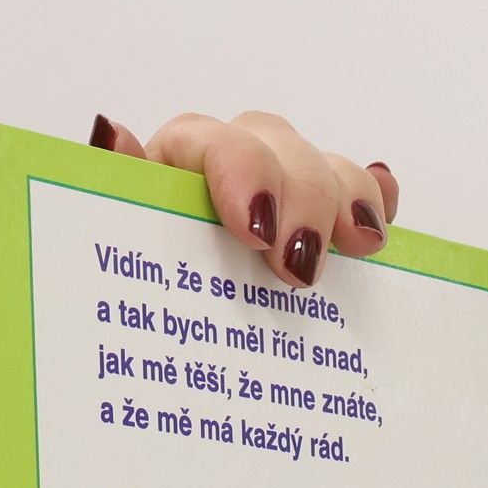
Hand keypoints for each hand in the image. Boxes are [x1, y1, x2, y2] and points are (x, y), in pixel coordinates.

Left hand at [90, 110, 397, 290]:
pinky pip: (355, 195)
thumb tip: (110, 130)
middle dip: (302, 198)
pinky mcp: (315, 225)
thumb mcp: (106, 243)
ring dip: (348, 199)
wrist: (150, 358)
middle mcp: (228, 170)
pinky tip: (381, 226)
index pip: (213, 142)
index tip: (256, 230)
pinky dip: (374, 202)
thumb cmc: (126, 298)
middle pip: (278, 148)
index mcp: (172, 171)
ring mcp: (277, 194)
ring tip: (361, 245)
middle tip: (301, 269)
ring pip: (322, 168)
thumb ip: (109, 192)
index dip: (244, 173)